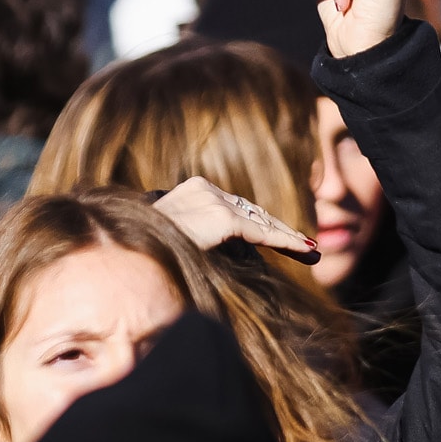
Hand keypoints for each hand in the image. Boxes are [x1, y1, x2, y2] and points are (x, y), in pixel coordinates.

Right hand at [153, 177, 318, 262]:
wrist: (131, 252)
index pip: (235, 206)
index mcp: (192, 190)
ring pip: (259, 220)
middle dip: (279, 229)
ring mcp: (213, 201)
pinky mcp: (222, 218)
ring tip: (309, 249)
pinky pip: (260, 232)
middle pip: (251, 211)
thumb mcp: (174, 233)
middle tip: (306, 245)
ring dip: (286, 236)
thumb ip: (196, 232)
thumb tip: (211, 246)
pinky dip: (284, 241)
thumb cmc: (147, 248)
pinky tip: (303, 249)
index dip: (261, 222)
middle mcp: (205, 189)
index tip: (281, 235)